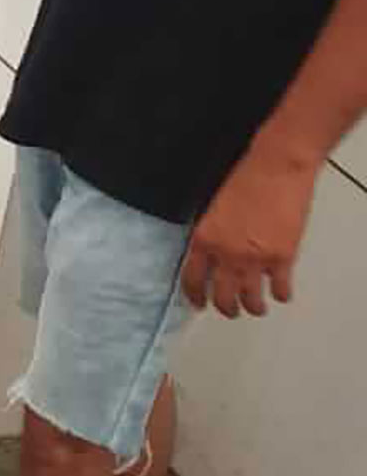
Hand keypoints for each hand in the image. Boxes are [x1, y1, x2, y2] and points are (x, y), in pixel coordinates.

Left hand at [182, 136, 320, 317]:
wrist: (277, 166)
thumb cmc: (247, 176)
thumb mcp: (214, 207)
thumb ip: (212, 234)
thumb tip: (214, 254)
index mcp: (204, 239)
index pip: (192, 279)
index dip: (195, 296)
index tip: (199, 302)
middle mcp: (227, 254)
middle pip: (222, 298)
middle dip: (226, 308)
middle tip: (230, 309)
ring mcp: (255, 259)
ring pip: (251, 301)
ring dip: (253, 307)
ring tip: (255, 307)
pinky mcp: (282, 258)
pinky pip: (280, 289)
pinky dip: (280, 294)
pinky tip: (280, 293)